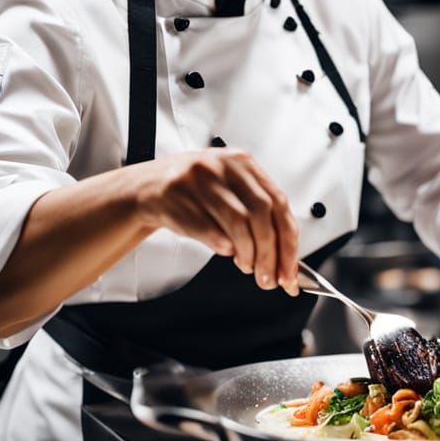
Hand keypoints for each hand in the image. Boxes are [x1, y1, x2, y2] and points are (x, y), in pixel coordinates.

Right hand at [135, 148, 299, 295]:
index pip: (279, 204)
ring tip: (248, 267)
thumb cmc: (196, 192)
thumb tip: (282, 256)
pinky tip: (226, 252)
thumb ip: (257, 214)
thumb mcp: (231, 190)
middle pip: (261, 214)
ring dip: (248, 254)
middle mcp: (224, 167)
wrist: (149, 187)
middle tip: (271, 277)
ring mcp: (200, 181)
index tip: (290, 269)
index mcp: (244, 163)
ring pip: (238, 223)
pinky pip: (209, 229)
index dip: (289, 241)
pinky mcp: (178, 196)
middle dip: (270, 253)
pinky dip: (222, 247)